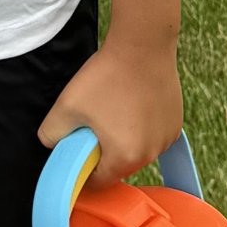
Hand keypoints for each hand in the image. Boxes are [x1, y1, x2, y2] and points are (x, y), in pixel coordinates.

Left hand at [38, 34, 182, 191]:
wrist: (143, 44)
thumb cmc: (105, 76)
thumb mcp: (65, 106)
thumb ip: (50, 135)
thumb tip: (53, 145)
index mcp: (124, 157)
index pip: (99, 182)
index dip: (85, 170)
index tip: (79, 151)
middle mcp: (151, 154)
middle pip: (120, 166)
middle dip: (105, 152)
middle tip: (94, 124)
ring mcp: (167, 138)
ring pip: (138, 151)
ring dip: (125, 140)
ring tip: (114, 110)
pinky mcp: (176, 123)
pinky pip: (154, 136)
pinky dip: (142, 128)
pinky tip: (132, 103)